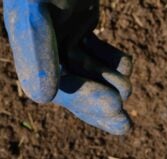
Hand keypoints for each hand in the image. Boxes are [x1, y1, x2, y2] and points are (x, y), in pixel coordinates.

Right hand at [3, 0, 131, 133]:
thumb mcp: (36, 6)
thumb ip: (34, 43)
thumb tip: (42, 98)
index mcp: (27, 41)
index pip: (56, 81)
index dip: (84, 99)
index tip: (114, 107)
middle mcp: (44, 42)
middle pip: (73, 85)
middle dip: (98, 106)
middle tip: (125, 126)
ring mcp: (64, 33)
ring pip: (89, 72)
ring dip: (109, 83)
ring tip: (126, 88)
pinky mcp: (82, 23)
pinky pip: (97, 51)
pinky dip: (112, 61)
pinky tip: (124, 63)